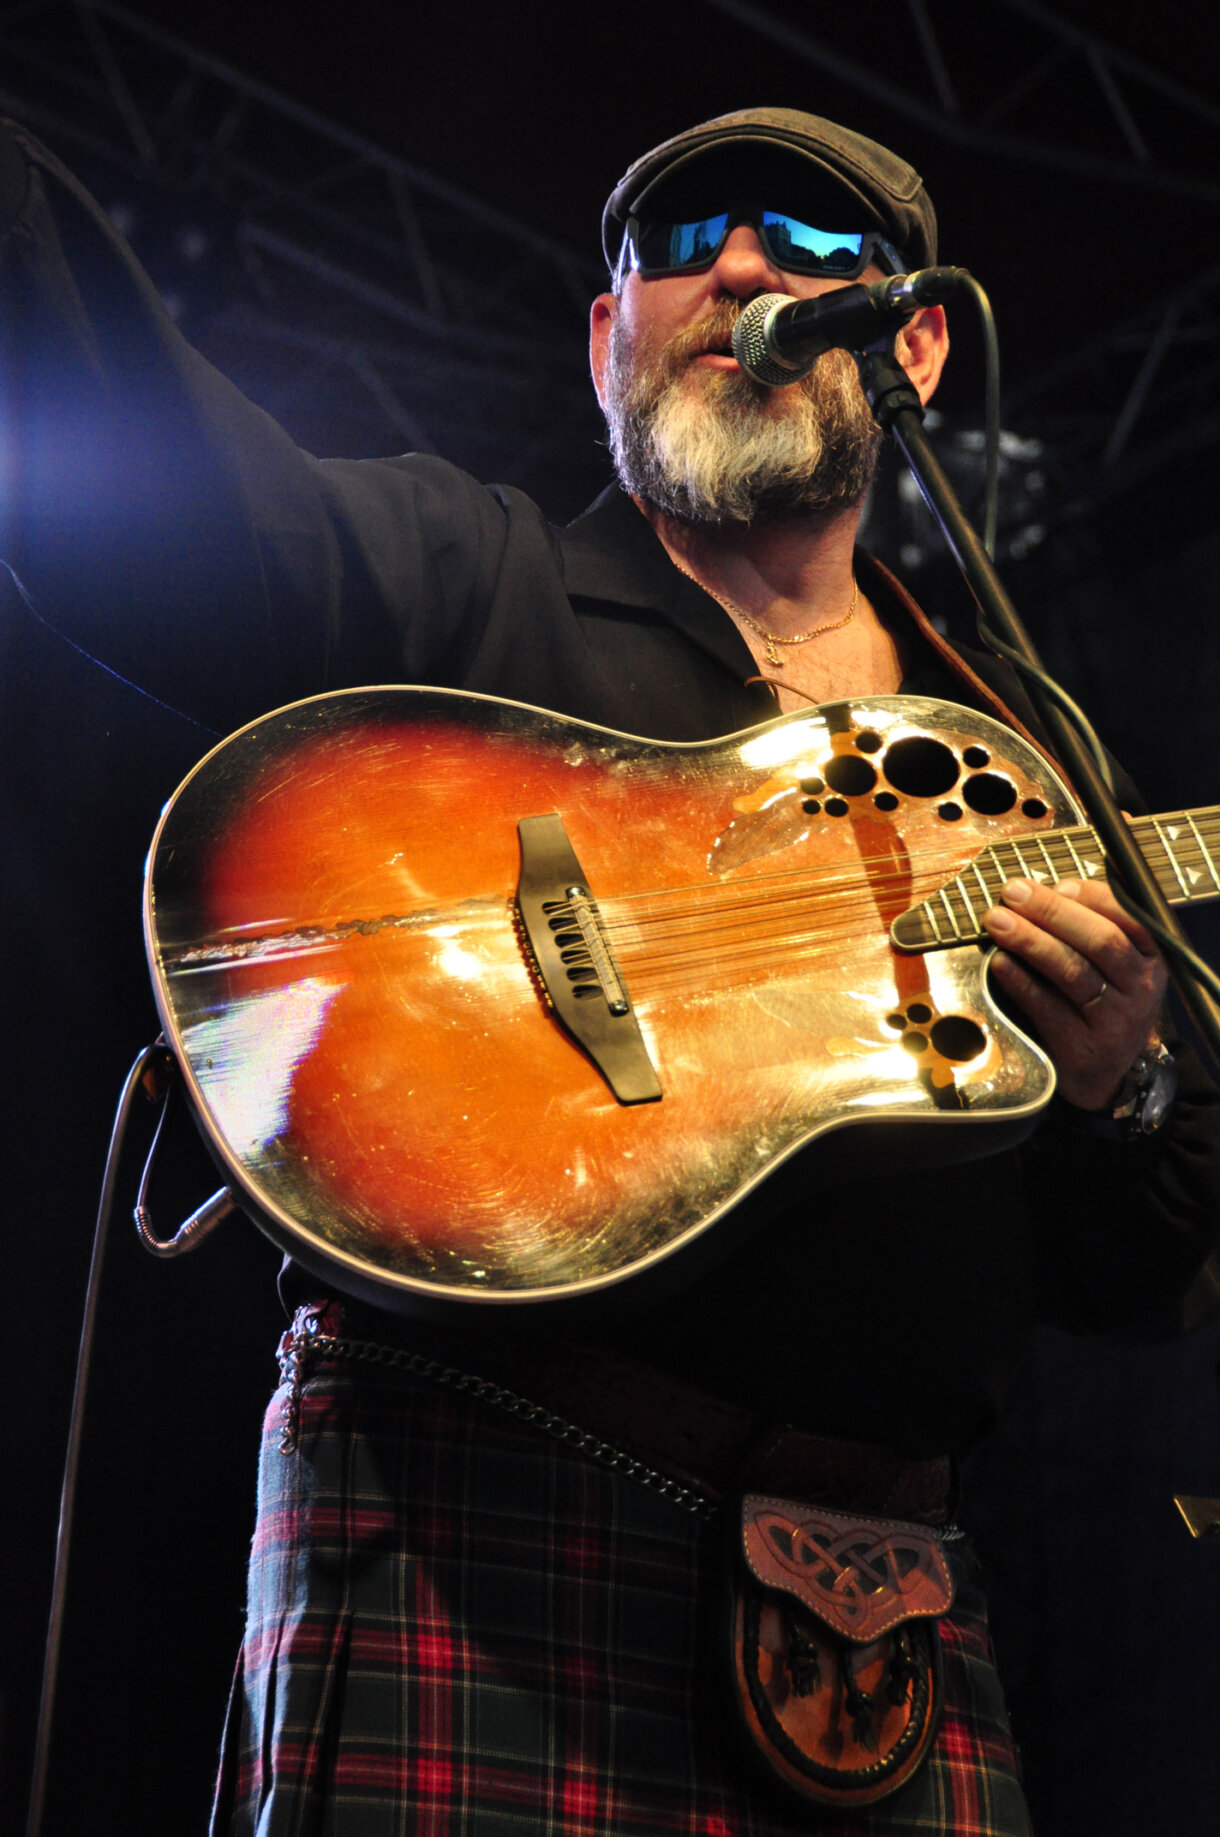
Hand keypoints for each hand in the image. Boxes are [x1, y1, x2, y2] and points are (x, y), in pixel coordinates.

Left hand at [982, 875, 1167, 1111]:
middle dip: (1052, 912)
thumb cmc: (1102, 1000)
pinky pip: (1048, 1007)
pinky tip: (999, 962)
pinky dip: (1020, 981)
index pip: (1130, 918)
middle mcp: (1140, 987)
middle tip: (1012, 893)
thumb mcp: (1114, 965)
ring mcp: (1115, 1020)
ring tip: (997, 922)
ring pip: (1074, 972)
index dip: (1092, 897)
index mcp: (1151, 956)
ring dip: (1031, 941)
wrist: (1106, 1071)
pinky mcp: (1084, 1046)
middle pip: (1101, 942)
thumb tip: (1040, 891)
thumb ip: (1087, 928)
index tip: (1057, 884)